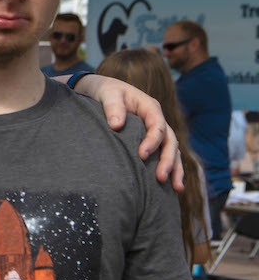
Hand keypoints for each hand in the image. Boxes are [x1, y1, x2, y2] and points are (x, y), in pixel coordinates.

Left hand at [73, 74, 184, 190]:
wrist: (102, 91)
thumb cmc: (105, 91)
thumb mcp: (108, 94)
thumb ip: (113, 107)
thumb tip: (116, 125)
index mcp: (150, 107)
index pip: (157, 126)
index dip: (152, 141)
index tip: (141, 155)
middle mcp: (157, 120)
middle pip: (169, 141)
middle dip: (167, 160)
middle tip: (160, 178)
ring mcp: (156, 131)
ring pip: (172, 151)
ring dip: (175, 169)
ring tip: (176, 189)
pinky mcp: (151, 141)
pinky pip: (163, 155)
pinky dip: (169, 169)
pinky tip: (171, 187)